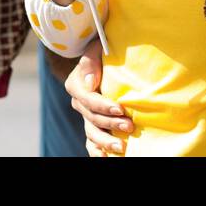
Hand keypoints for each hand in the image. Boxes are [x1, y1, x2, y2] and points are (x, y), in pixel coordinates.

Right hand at [63, 39, 133, 155]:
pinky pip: (91, 143)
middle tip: (130, 126)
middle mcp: (79, 103)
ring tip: (122, 147)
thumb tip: (91, 82)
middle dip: (111, 123)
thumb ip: (91, 60)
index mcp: (76, 85)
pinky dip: (97, 152)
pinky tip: (107, 158)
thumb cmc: (102, 51)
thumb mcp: (96, 48)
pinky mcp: (93, 125)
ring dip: (106, 142)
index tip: (121, 108)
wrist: (102, 59)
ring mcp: (85, 116)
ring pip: (92, 134)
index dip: (104, 105)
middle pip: (92, 118)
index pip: (88, 99)